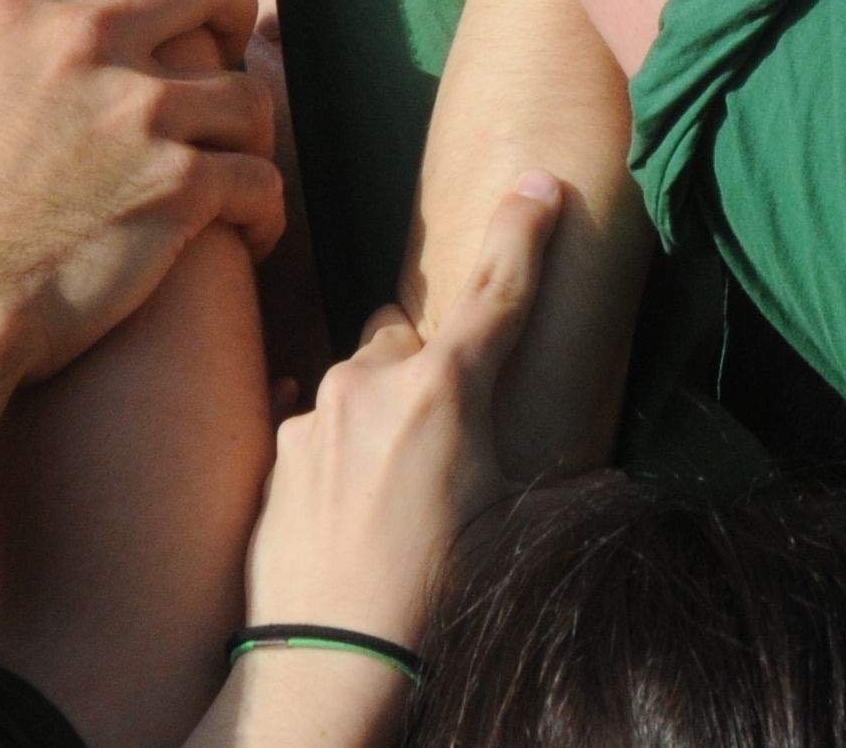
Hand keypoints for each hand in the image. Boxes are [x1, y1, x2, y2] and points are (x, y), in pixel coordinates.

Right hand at [0, 0, 286, 389]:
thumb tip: (16, 41)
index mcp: (8, 20)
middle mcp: (78, 46)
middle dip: (238, 3)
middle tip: (236, 37)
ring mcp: (137, 113)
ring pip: (249, 92)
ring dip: (244, 141)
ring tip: (220, 188)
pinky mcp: (182, 186)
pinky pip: (261, 183)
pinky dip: (258, 219)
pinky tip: (236, 243)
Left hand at [242, 175, 557, 650]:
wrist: (333, 662)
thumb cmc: (437, 597)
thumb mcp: (509, 518)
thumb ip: (526, 456)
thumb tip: (567, 458)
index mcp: (447, 389)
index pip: (498, 287)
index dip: (525, 229)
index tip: (537, 182)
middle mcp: (374, 382)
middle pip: (410, 334)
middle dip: (429, 365)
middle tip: (445, 438)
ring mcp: (317, 413)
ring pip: (362, 377)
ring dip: (381, 409)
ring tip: (394, 491)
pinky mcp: (279, 448)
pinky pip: (320, 421)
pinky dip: (340, 446)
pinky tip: (351, 503)